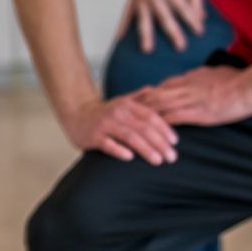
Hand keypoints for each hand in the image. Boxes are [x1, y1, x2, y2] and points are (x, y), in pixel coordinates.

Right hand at [59, 94, 178, 165]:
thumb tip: (155, 90)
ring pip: (129, 137)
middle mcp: (118, 113)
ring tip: (158, 160)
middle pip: (144, 128)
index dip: (165, 129)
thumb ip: (140, 98)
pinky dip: (119, 150)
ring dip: (146, 149)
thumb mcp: (122, 102)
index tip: (175, 142)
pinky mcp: (92, 136)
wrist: (76, 114)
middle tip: (172, 157)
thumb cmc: (105, 112)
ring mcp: (104, 124)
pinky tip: (130, 158)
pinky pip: (108, 144)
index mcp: (128, 105)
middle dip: (160, 143)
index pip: (151, 117)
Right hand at [117, 0, 206, 53]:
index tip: (200, 33)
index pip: (183, 9)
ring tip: (147, 50)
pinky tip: (119, 39)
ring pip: (144, 19)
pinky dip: (122, 25)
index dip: (192, 21)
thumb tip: (202, 18)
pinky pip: (126, 13)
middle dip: (174, 33)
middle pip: (165, 18)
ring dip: (145, 35)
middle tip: (181, 48)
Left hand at [135, 65, 251, 127]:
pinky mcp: (198, 113)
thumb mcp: (218, 71)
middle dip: (138, 105)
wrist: (251, 86)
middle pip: (155, 94)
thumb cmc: (240, 79)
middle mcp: (187, 87)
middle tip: (124, 115)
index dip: (149, 94)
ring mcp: (191, 100)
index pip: (164, 85)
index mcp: (192, 77)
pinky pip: (173, 118)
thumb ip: (204, 74)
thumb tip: (199, 74)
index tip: (138, 102)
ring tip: (130, 125)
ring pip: (159, 106)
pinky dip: (160, 125)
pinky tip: (150, 133)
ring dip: (144, 116)